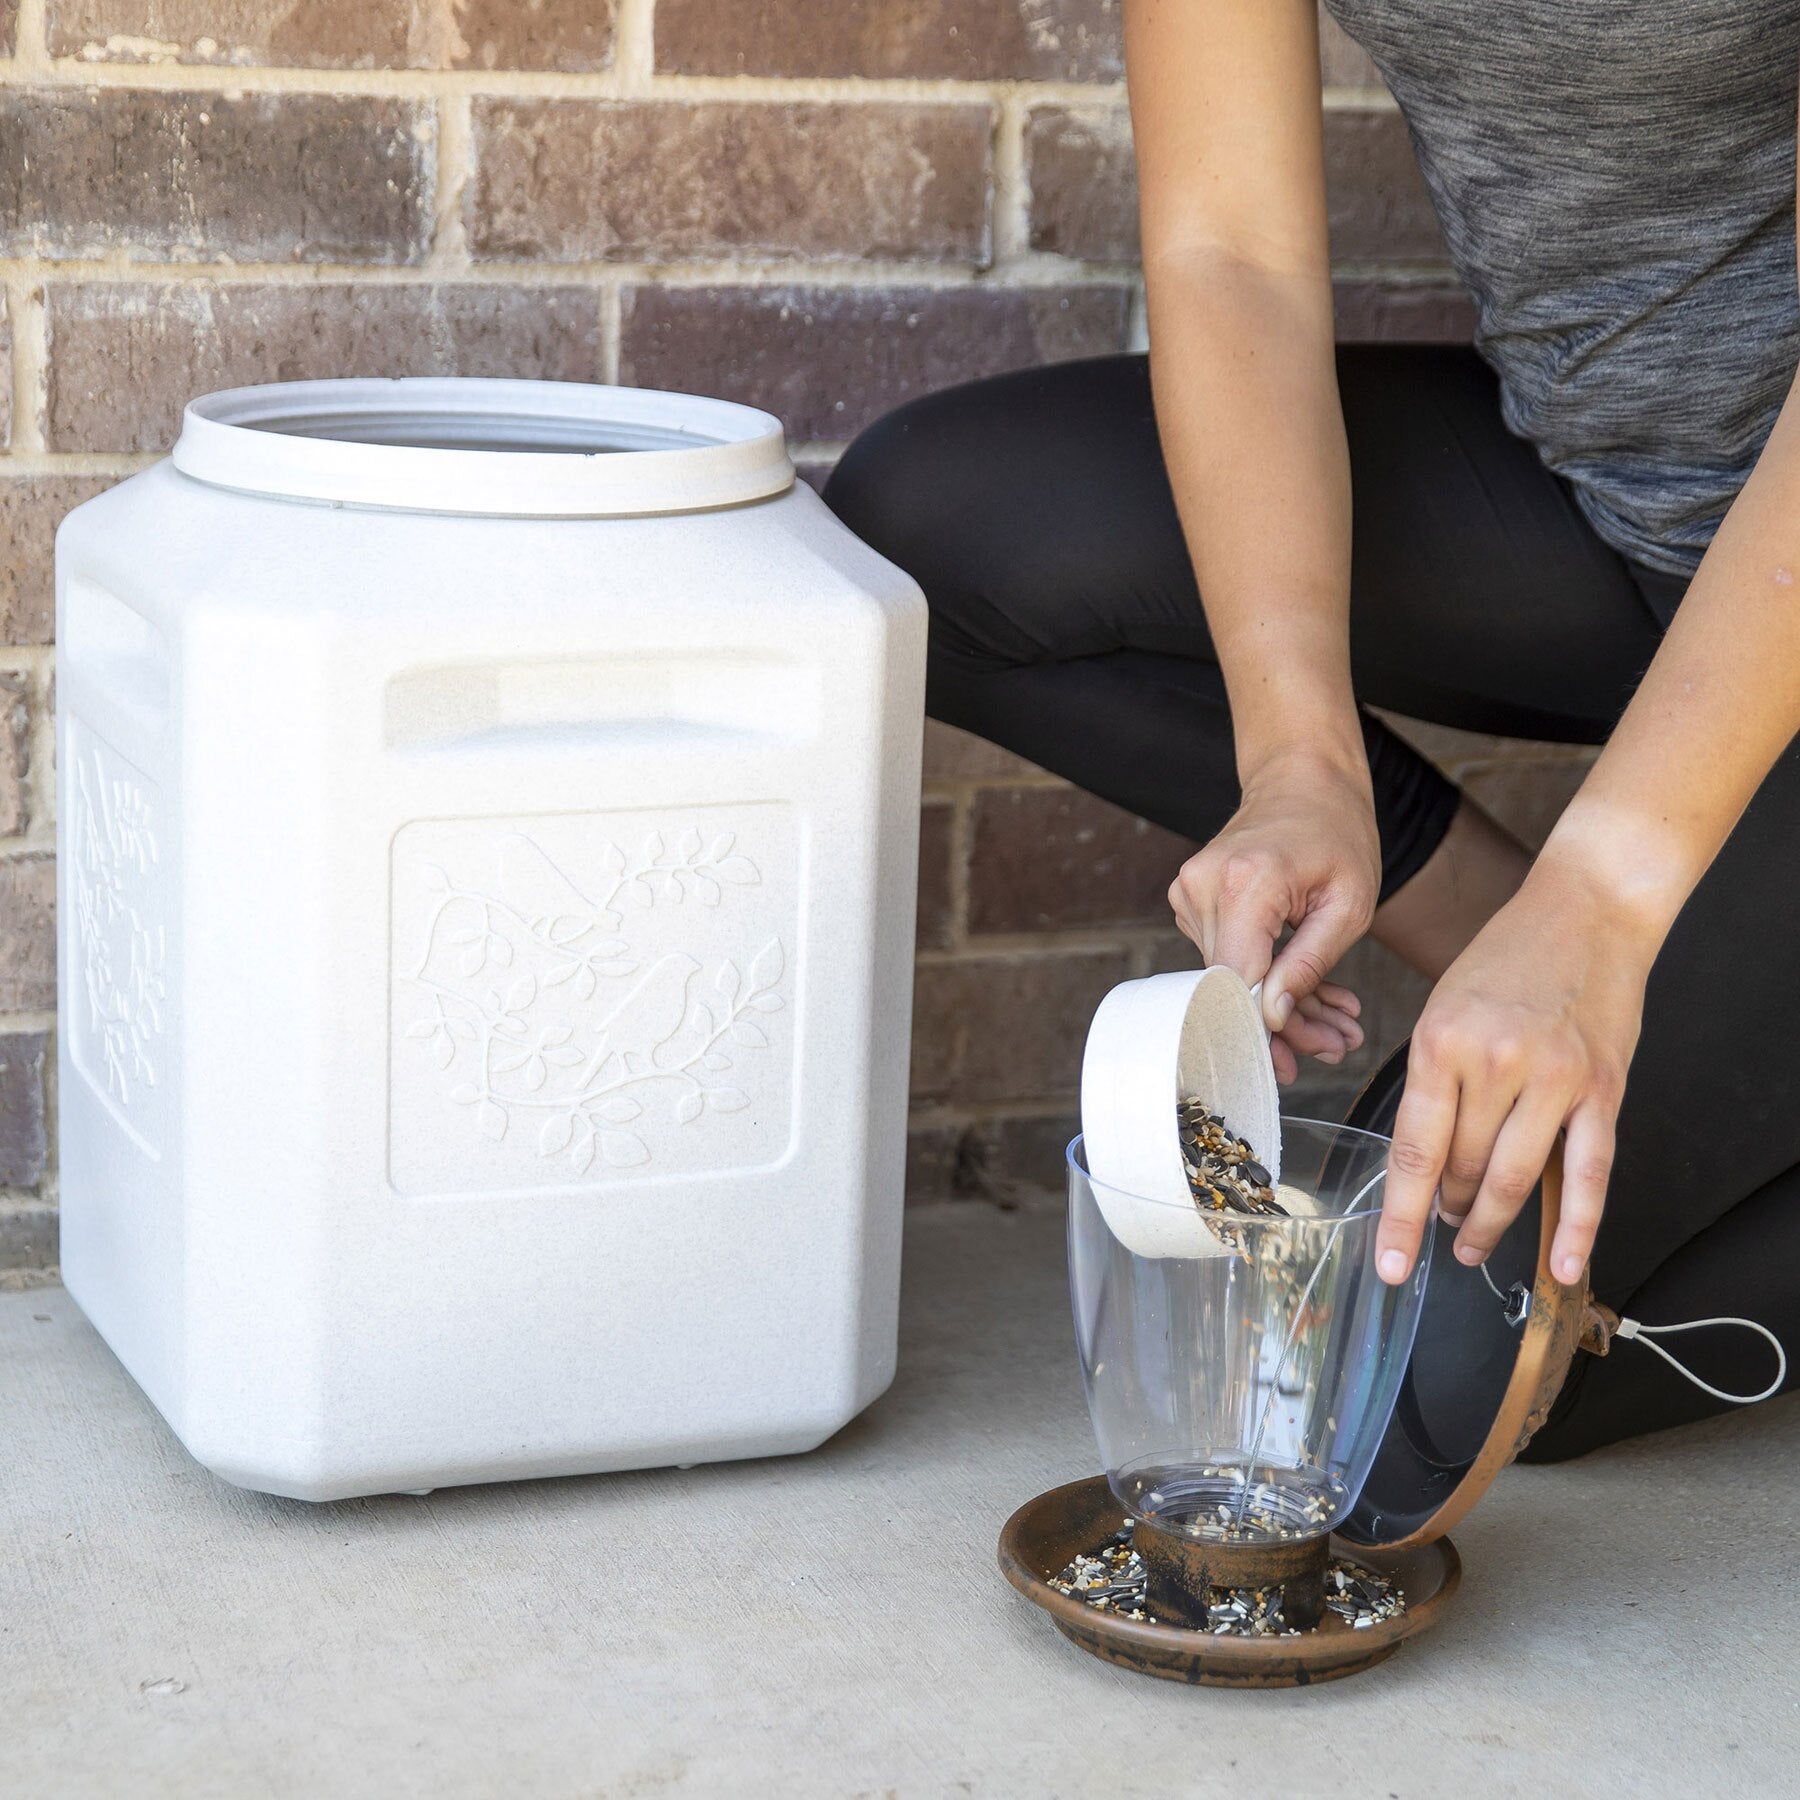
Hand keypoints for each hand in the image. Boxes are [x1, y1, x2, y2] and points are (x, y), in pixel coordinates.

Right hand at [1168, 748, 1379, 1081]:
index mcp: (1247, 881)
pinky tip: (1304, 989)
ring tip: (1334, 1020)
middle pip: (1233, 984)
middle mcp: (1204, 885)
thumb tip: (1273, 1017)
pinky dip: (1264, 977)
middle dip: (1285, 1024)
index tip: (1291, 1064)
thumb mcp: (1349, 904)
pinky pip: (1225, 956)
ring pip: (1229, 977)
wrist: (1303, 782)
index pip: (1239, 978)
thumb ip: (1309, 963)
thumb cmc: (1336, 834)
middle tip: (1335, 1044)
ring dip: (1281, 1004)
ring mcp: (1189, 891)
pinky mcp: (1189, 899)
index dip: (1263, 1028)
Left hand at [1375, 853, 1655, 1287]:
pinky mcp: (1603, 1090)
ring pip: (1516, 1179)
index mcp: (1440, 1043)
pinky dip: (1578, 1227)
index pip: (1414, 1151)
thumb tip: (1427, 1162)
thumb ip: (1434, 1083)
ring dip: (1491, 1220)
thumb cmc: (1505, 961)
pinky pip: (1589, 1174)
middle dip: (1447, 1208)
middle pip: (1465, 1169)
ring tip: (1472, 1241)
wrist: (1586, 912)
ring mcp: (1555, 1080)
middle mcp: (1495, 1064)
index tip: (1390, 1264)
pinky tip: (1565, 1267)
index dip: (1399, 1216)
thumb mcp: (1443, 1009)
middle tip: (1440, 1225)